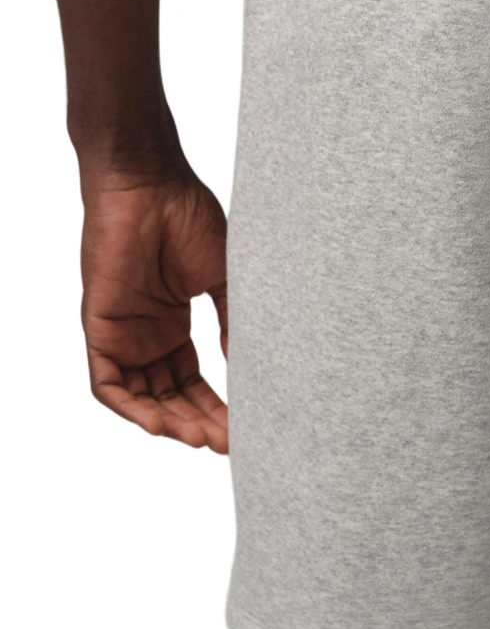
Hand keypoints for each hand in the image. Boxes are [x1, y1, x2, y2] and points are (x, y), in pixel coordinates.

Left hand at [79, 165, 228, 452]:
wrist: (151, 185)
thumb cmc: (188, 218)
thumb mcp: (224, 278)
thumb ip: (234, 322)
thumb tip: (249, 367)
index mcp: (173, 323)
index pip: (193, 380)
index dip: (217, 406)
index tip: (245, 426)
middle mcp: (146, 334)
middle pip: (170, 396)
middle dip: (199, 423)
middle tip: (229, 443)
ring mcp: (122, 334)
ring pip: (141, 398)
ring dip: (170, 423)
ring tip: (202, 439)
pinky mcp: (100, 329)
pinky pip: (109, 384)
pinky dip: (133, 409)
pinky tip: (162, 425)